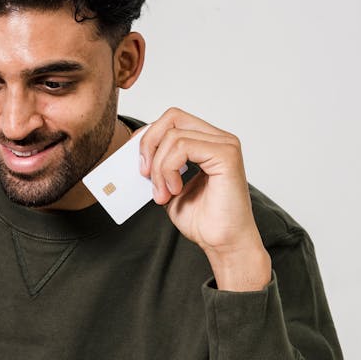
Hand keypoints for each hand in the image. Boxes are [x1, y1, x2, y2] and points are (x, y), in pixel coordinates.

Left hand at [137, 107, 271, 290]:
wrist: (222, 243)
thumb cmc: (202, 219)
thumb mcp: (167, 186)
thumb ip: (157, 166)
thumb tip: (134, 152)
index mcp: (207, 143)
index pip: (172, 120)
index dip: (148, 136)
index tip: (138, 164)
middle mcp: (219, 139)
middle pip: (172, 117)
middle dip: (149, 144)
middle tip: (144, 174)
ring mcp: (225, 144)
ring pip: (173, 135)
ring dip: (159, 167)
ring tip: (163, 193)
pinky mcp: (226, 155)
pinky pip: (183, 147)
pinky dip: (169, 169)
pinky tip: (175, 190)